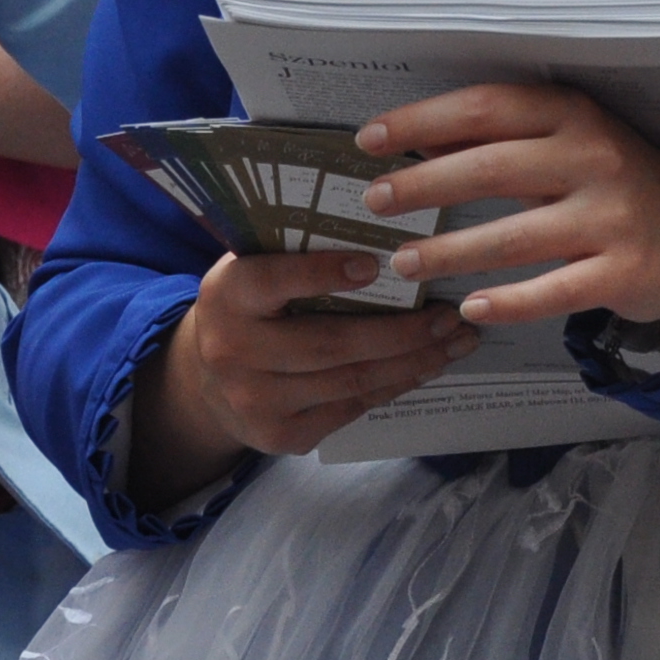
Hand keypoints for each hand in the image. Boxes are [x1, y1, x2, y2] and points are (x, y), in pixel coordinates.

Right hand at [134, 250, 477, 496]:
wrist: (204, 379)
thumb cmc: (249, 306)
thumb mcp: (253, 267)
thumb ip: (295, 249)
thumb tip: (381, 223)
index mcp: (227, 296)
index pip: (273, 281)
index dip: (322, 273)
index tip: (375, 264)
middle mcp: (234, 352)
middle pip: (330, 343)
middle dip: (400, 330)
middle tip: (448, 313)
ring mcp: (256, 401)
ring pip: (350, 381)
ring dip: (412, 362)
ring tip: (455, 341)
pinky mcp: (280, 436)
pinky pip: (350, 408)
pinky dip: (394, 386)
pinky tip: (426, 366)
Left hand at [356, 82, 659, 335]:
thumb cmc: (616, 186)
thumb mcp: (569, 145)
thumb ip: (504, 141)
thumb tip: (419, 143)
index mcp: (573, 114)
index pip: (486, 107)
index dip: (423, 121)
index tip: (369, 140)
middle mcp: (593, 157)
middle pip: (492, 167)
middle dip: (424, 185)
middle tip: (372, 201)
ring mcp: (610, 216)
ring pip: (514, 235)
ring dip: (451, 251)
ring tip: (402, 261)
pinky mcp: (622, 271)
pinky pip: (553, 291)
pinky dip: (508, 302)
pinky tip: (470, 308)